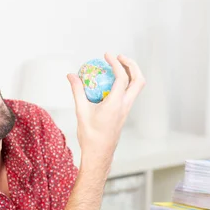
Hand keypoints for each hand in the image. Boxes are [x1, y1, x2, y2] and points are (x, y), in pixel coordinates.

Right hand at [67, 53, 144, 172]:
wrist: (99, 154)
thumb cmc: (90, 136)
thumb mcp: (81, 111)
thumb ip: (77, 91)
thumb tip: (71, 76)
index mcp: (116, 104)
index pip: (122, 77)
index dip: (116, 63)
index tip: (107, 55)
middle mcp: (126, 106)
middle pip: (139, 80)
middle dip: (132, 65)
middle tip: (119, 57)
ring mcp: (127, 110)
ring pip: (137, 87)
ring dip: (131, 74)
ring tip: (117, 66)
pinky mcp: (124, 113)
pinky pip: (129, 94)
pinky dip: (125, 83)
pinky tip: (111, 82)